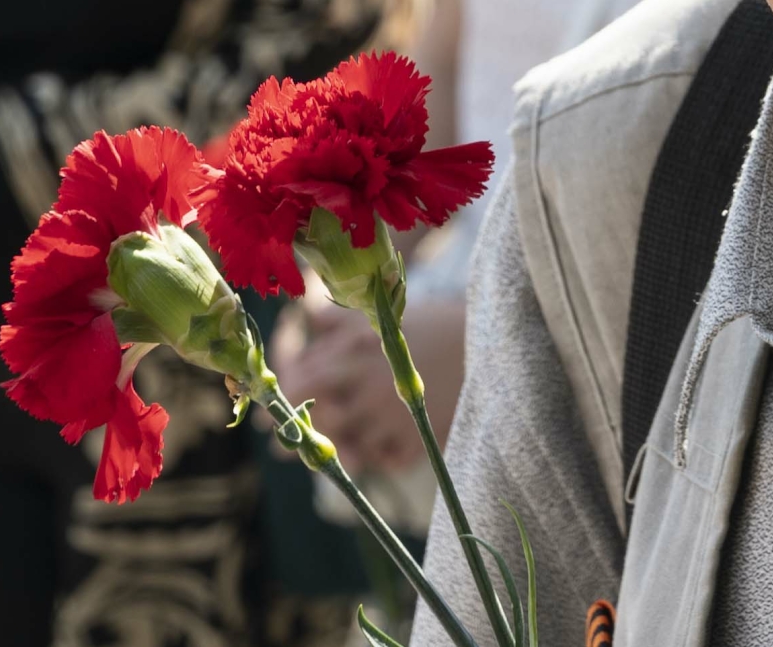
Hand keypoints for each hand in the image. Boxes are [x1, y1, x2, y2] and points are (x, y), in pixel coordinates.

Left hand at [278, 292, 425, 472]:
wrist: (495, 340)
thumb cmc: (438, 322)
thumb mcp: (385, 312)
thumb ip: (341, 318)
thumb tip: (305, 317)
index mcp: (357, 349)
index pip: (303, 377)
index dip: (285, 392)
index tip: (277, 399)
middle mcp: (368, 384)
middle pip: (317, 416)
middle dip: (296, 432)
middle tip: (283, 442)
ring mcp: (392, 415)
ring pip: (347, 444)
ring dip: (337, 446)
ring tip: (332, 447)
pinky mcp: (418, 438)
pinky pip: (386, 460)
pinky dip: (380, 458)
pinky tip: (378, 450)